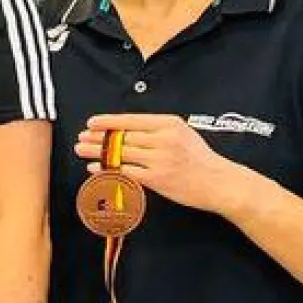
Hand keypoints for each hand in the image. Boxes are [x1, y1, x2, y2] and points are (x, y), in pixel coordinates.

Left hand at [75, 114, 246, 214]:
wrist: (220, 183)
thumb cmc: (201, 159)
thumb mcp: (183, 133)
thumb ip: (158, 129)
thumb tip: (127, 129)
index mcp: (169, 124)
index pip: (131, 120)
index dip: (108, 121)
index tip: (92, 123)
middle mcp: (163, 139)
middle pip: (122, 136)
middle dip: (98, 137)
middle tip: (82, 138)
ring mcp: (160, 159)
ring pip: (120, 153)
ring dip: (97, 152)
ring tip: (82, 150)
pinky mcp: (157, 178)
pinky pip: (125, 171)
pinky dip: (107, 169)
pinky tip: (95, 168)